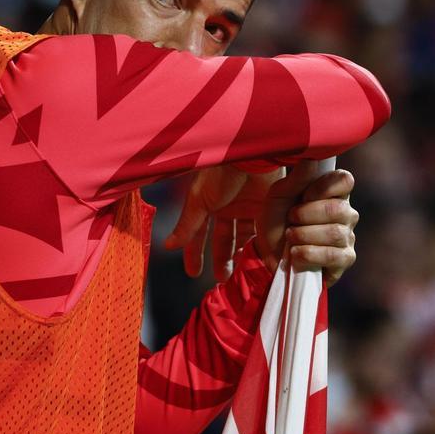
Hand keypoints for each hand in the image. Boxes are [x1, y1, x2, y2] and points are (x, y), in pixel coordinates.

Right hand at [164, 165, 283, 279]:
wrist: (251, 154)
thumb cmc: (220, 172)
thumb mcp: (199, 201)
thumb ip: (186, 226)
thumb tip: (168, 246)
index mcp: (207, 202)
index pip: (198, 233)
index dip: (194, 252)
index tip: (193, 272)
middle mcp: (227, 206)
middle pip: (224, 237)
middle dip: (222, 258)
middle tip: (223, 278)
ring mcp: (247, 206)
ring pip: (244, 237)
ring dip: (242, 254)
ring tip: (242, 273)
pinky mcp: (266, 207)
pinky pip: (263, 231)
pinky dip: (262, 246)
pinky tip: (262, 261)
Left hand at [256, 165, 357, 286]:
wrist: (266, 251)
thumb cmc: (276, 218)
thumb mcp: (279, 195)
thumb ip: (296, 178)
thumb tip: (311, 159)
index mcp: (333, 192)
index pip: (345, 180)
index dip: (323, 188)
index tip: (304, 195)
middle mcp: (346, 212)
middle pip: (339, 209)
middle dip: (306, 215)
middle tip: (290, 219)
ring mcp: (347, 236)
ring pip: (335, 233)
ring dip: (305, 235)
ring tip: (290, 237)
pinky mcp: (345, 259)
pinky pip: (335, 256)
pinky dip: (311, 254)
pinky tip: (296, 253)